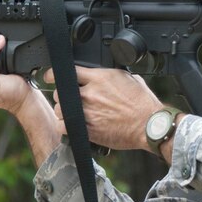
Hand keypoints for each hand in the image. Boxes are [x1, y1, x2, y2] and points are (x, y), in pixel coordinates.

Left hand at [48, 67, 162, 151]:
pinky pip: (64, 126)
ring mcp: (88, 112)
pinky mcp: (89, 129)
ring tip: (73, 113)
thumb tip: (103, 75)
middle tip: (70, 99)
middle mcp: (91, 94)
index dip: (55, 74)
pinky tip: (71, 125)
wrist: (150, 125)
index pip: (69, 71)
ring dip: (64, 111)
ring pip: (60, 110)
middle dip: (63, 95)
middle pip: (61, 92)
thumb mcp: (129, 79)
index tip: (51, 77)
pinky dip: (65, 126)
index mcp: (100, 78)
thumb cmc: (143, 104)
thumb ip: (110, 76)